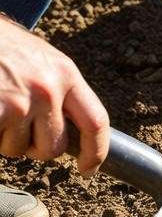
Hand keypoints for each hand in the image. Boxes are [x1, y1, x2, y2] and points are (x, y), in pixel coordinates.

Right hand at [0, 18, 108, 175]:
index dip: (96, 151)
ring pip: (16, 149)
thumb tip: (73, 130)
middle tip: (16, 125)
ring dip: (4, 138)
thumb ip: (59, 90)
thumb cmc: (1, 47)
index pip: (96, 122)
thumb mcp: (41, 60)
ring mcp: (19, 102)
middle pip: (54, 147)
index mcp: (66, 74)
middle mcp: (48, 89)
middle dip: (34, 146)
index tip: (89, 169)